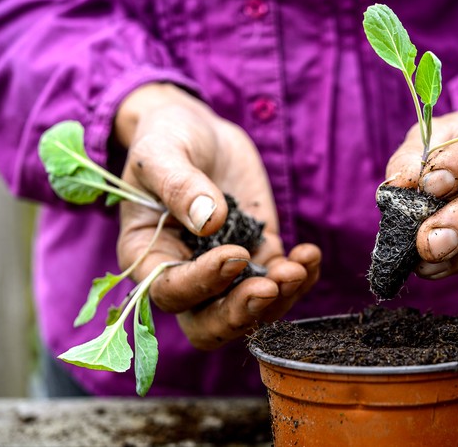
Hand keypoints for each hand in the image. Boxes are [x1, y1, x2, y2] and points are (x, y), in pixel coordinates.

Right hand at [114, 83, 320, 349]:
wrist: (200, 131)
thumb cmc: (167, 139)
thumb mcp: (162, 153)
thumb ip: (180, 185)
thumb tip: (210, 220)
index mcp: (147, 256)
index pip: (172, 291)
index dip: (204, 283)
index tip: (235, 254)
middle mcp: (185, 274)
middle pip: (209, 324)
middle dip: (242, 313)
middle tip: (272, 285)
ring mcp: (226, 271)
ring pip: (251, 312)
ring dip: (279, 298)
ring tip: (299, 266)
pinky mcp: (259, 254)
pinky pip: (280, 283)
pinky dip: (300, 277)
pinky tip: (309, 254)